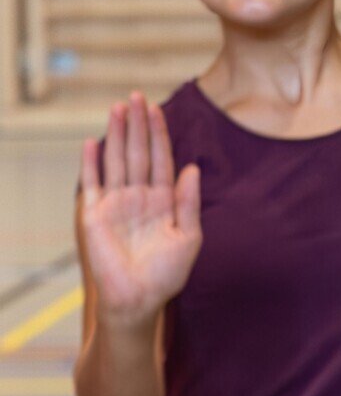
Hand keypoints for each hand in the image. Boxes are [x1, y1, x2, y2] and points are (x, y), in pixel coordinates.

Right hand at [78, 93, 200, 323]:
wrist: (140, 299)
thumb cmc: (167, 273)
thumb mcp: (189, 236)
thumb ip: (189, 202)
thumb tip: (193, 168)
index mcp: (163, 200)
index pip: (161, 159)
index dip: (159, 134)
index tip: (158, 108)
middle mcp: (138, 196)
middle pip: (137, 152)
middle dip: (138, 124)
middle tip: (137, 96)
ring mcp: (115, 204)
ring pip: (116, 161)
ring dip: (116, 134)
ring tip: (118, 107)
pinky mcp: (94, 215)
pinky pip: (92, 184)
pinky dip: (91, 163)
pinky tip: (93, 141)